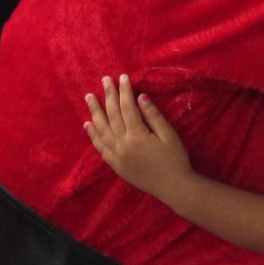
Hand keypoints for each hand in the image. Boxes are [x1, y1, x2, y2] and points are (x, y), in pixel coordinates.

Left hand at [84, 75, 192, 201]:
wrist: (173, 187)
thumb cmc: (175, 159)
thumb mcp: (169, 135)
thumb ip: (153, 116)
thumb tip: (139, 97)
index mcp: (137, 136)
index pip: (127, 108)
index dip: (124, 91)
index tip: (122, 77)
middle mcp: (123, 145)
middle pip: (112, 115)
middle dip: (108, 96)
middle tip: (104, 80)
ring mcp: (117, 156)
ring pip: (101, 130)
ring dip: (95, 112)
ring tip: (89, 97)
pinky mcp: (115, 165)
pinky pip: (100, 148)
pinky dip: (93, 135)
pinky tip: (88, 125)